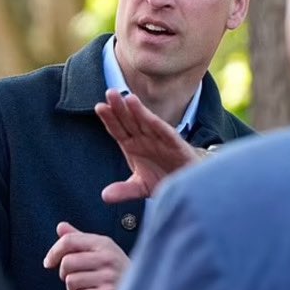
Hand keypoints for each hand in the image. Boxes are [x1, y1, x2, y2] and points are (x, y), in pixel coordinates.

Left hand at [43, 222, 129, 289]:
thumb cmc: (117, 271)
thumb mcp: (102, 250)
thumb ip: (80, 239)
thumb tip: (60, 227)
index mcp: (103, 243)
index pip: (69, 241)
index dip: (54, 251)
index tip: (48, 262)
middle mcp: (107, 257)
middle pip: (67, 262)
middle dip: (64, 274)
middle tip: (74, 278)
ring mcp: (109, 276)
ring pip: (71, 281)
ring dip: (73, 289)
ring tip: (86, 287)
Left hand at [94, 88, 200, 202]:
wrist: (189, 185)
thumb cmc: (163, 178)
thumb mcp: (141, 186)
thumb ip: (124, 190)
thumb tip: (105, 197)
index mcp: (132, 144)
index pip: (117, 129)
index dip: (109, 119)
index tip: (99, 107)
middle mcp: (144, 138)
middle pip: (129, 121)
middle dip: (120, 108)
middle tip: (110, 93)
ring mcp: (160, 140)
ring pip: (147, 122)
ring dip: (139, 111)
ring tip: (128, 98)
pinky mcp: (177, 145)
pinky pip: (167, 133)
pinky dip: (159, 126)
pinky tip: (151, 119)